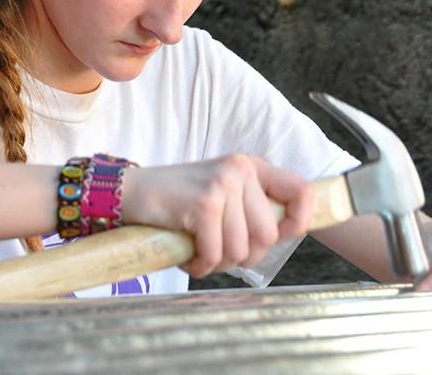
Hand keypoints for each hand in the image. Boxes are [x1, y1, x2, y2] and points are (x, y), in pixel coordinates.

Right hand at [123, 154, 313, 277]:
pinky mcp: (204, 204)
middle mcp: (241, 170)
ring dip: (219, 262)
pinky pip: (215, 253)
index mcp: (251, 166)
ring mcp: (222, 185)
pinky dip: (200, 265)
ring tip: (199, 252)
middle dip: (244, 255)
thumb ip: (252, 206)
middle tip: (218, 251)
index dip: (300, 221)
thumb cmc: (178, 200)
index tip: (282, 237)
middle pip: (268, 235)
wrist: (131, 192)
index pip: (301, 191)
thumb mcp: (222, 192)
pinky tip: (188, 257)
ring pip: (241, 249)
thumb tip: (285, 234)